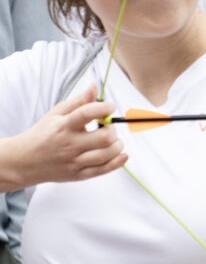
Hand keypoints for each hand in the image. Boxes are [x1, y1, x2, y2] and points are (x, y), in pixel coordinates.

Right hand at [1, 84, 126, 189]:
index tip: (110, 106)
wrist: (24, 161)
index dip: (104, 108)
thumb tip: (95, 87)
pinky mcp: (78, 175)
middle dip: (113, 128)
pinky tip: (122, 154)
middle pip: (104, 137)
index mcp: (64, 126)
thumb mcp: (56, 114)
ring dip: (117, 144)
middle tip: (108, 126)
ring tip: (112, 139)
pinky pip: (103, 170)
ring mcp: (75, 162)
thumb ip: (78, 101)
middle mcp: (70, 145)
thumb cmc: (42, 135)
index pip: (87, 114)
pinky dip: (117, 162)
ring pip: (106, 154)